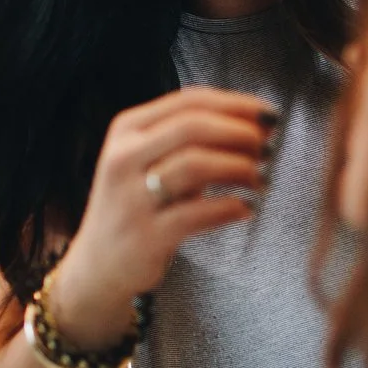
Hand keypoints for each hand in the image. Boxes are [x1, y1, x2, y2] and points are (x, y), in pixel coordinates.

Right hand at [48, 87, 275, 349]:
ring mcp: (131, 197)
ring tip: (260, 178)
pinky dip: (229, 207)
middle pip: (192, 127)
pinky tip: (245, 208)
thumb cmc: (139, 203)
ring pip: (196, 165)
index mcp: (127, 129)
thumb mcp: (148, 159)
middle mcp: (123, 157)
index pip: (188, 102)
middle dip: (239, 132)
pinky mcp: (145, 235)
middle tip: (267, 146)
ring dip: (239, 167)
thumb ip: (190, 137)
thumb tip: (256, 121)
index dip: (235, 104)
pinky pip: (198, 213)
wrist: (99, 264)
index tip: (268, 114)